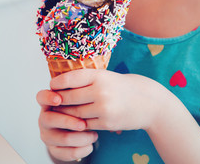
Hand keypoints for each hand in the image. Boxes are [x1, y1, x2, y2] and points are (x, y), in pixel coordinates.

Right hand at [36, 89, 97, 161]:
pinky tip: (90, 145)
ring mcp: (48, 135)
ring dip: (80, 138)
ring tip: (94, 135)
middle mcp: (45, 119)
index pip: (41, 97)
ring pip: (62, 138)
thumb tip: (87, 87)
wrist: (80, 129)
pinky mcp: (54, 149)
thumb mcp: (78, 98)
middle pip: (50, 119)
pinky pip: (67, 153)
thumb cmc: (80, 109)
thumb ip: (78, 92)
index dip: (48, 98)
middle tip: (84, 124)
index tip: (58, 99)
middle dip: (68, 121)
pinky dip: (81, 150)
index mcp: (49, 103)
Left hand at [51, 69, 168, 131]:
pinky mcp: (107, 123)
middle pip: (69, 98)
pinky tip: (76, 120)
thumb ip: (86, 80)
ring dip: (66, 113)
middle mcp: (101, 91)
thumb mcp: (106, 77)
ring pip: (75, 113)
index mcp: (99, 76)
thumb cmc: (123, 87)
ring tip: (61, 111)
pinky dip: (79, 123)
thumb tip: (59, 85)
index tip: (51, 86)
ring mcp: (104, 108)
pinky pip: (85, 124)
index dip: (58, 83)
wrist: (148, 102)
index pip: (71, 78)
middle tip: (52, 101)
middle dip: (59, 100)